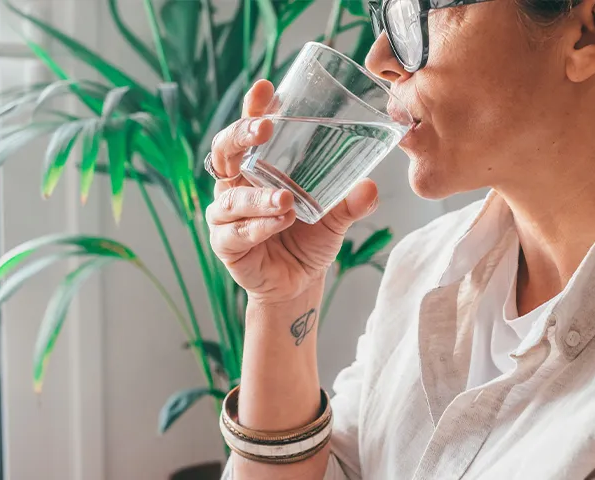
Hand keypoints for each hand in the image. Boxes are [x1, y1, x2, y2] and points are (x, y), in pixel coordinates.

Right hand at [205, 79, 378, 304]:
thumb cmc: (310, 238)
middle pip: (224, 151)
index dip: (253, 108)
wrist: (298, 282)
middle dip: (241, 136)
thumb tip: (371, 185)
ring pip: (231, 197)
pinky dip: (258, 226)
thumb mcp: (335, 216)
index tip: (265, 89)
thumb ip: (351, 202)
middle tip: (266, 130)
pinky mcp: (226, 243)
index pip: (249, 131)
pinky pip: (236, 231)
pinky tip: (280, 223)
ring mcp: (227, 214)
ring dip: (258, 196)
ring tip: (286, 200)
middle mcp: (236, 184)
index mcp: (258, 166)